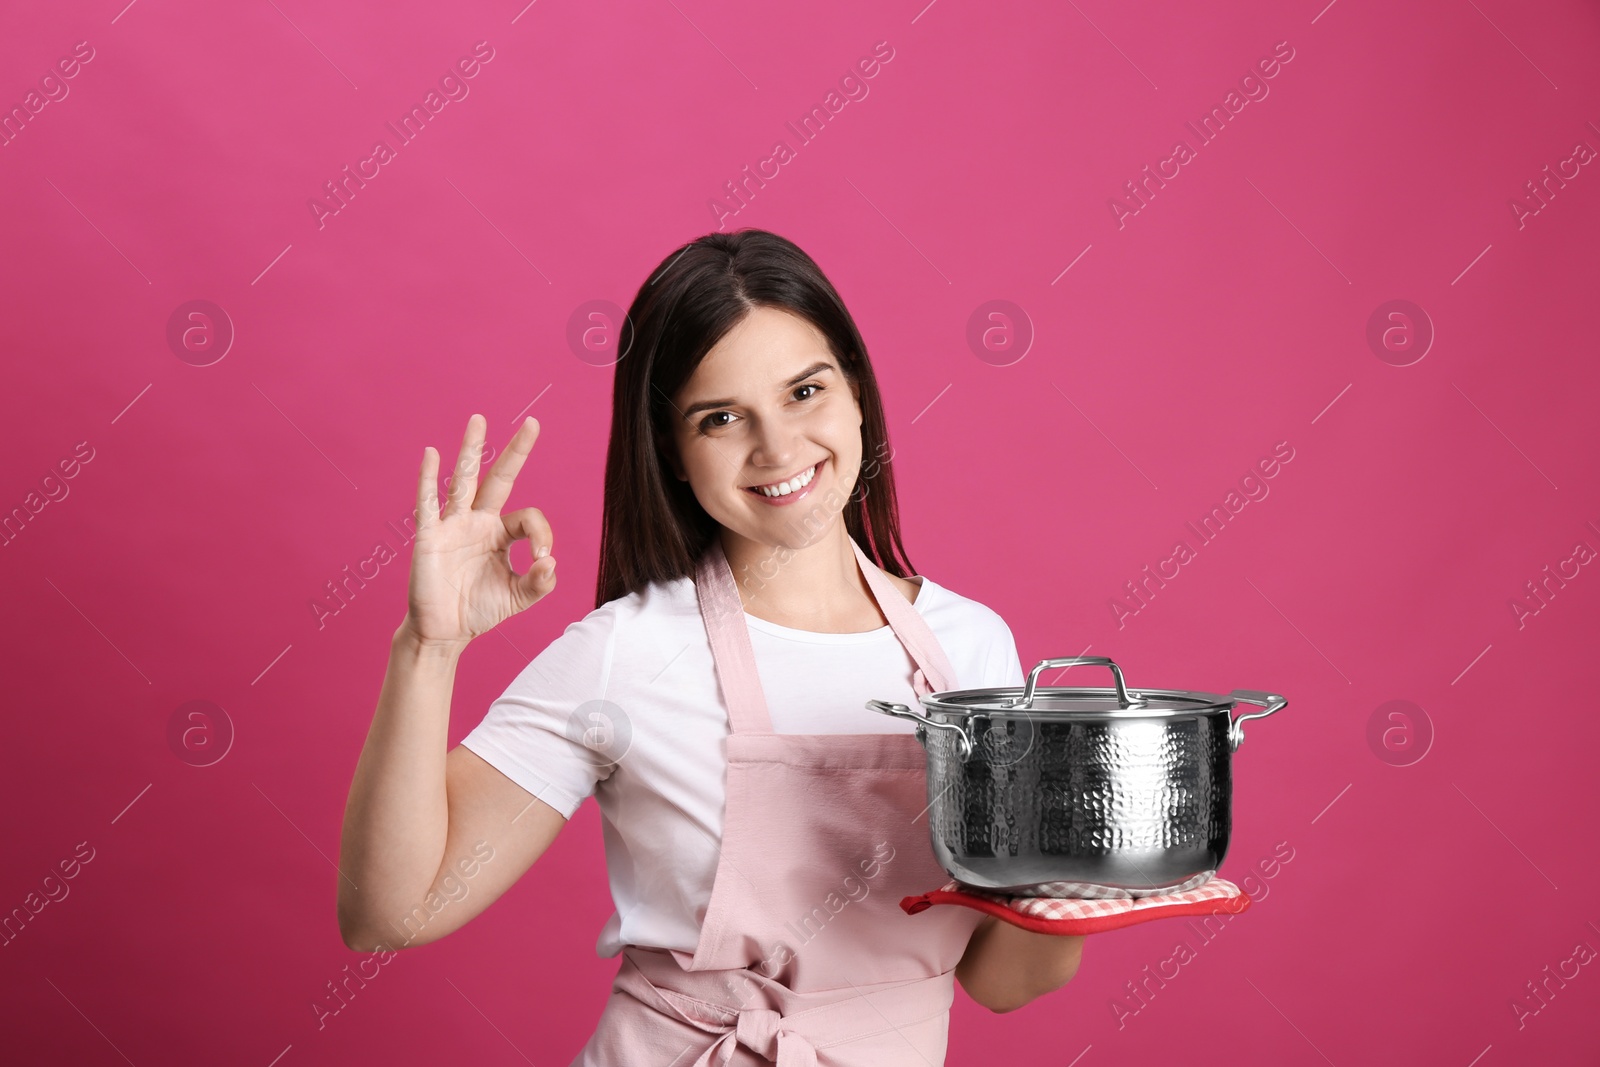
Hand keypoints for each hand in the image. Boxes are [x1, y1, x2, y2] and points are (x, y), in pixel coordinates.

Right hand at [398, 414, 555, 650]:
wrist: (444, 631)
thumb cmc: (479, 610)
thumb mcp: (517, 597)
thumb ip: (539, 583)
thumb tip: (551, 562)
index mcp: (500, 533)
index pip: (528, 518)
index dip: (541, 534)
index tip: (542, 559)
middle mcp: (478, 522)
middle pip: (498, 479)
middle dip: (515, 452)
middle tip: (533, 423)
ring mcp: (452, 526)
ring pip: (463, 482)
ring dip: (471, 451)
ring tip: (479, 420)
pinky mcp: (429, 537)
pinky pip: (428, 504)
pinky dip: (428, 479)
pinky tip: (431, 454)